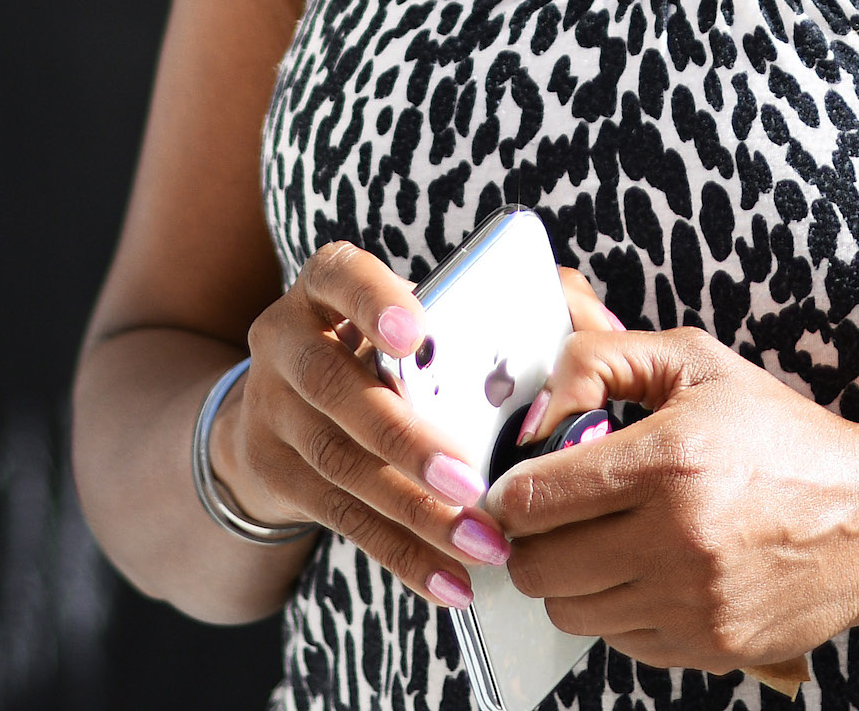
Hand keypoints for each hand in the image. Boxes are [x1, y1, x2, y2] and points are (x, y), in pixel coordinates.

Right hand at [216, 241, 511, 609]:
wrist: (278, 407)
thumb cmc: (382, 350)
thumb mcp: (409, 313)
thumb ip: (490, 306)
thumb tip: (587, 318)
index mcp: (327, 285)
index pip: (342, 276)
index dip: (374, 303)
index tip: (415, 331)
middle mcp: (287, 340)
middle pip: (339, 389)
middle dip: (408, 440)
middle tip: (472, 480)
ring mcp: (271, 410)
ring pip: (343, 466)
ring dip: (418, 513)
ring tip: (484, 544)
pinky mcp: (274, 475)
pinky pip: (343, 521)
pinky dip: (403, 555)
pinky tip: (452, 582)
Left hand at [487, 325, 858, 673]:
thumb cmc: (780, 435)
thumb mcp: (696, 364)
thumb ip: (600, 359)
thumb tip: (534, 407)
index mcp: (669, 461)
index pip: (533, 498)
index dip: (510, 493)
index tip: (520, 486)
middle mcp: (676, 539)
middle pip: (537, 567)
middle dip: (531, 540)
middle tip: (554, 518)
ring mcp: (692, 602)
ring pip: (569, 612)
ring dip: (570, 579)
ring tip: (603, 543)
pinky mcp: (707, 645)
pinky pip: (617, 640)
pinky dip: (617, 610)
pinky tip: (646, 573)